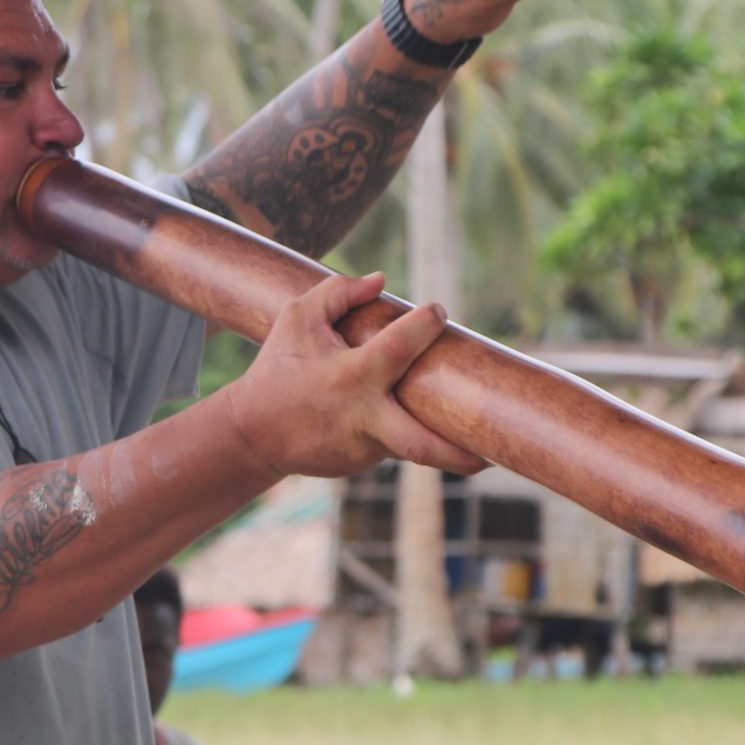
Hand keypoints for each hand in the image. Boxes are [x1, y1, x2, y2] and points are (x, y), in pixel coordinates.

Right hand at [220, 270, 485, 479]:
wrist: (252, 433)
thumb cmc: (279, 368)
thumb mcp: (297, 320)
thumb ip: (337, 293)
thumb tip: (381, 281)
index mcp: (350, 376)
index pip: (399, 349)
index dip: (424, 326)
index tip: (439, 312)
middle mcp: (363, 417)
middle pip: (421, 444)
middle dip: (458, 452)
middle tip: (492, 452)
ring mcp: (365, 447)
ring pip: (416, 447)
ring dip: (448, 446)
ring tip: (483, 448)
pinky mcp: (362, 463)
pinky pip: (396, 442)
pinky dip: (409, 431)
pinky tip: (428, 426)